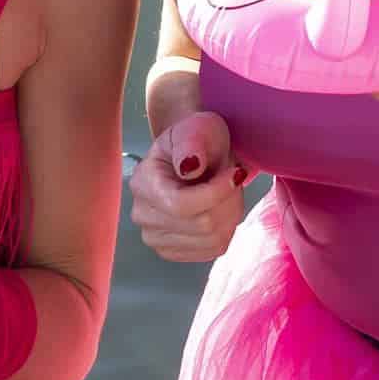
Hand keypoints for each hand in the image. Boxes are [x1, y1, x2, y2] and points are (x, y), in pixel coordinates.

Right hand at [128, 111, 250, 263]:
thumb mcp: (196, 128)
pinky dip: (227, 229)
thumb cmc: (196, 139)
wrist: (195, 156)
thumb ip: (191, 144)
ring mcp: (155, 237)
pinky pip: (213, 250)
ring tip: (228, 192)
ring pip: (211, 239)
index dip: (216, 193)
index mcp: (143, 181)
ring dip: (231, 214)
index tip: (235, 174)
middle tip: (234, 179)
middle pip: (201, 225)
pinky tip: (222, 208)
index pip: (181, 205)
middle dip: (228, 201)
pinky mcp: (173, 251)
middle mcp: (142, 214)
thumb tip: (189, 166)